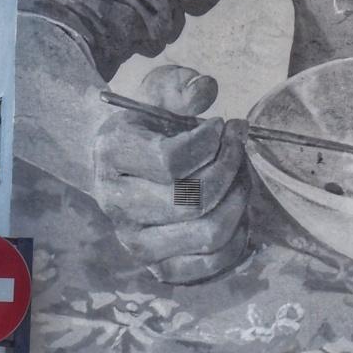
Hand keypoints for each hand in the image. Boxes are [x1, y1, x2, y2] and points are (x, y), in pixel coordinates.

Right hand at [93, 65, 252, 284]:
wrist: (120, 162)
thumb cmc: (147, 124)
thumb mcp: (158, 92)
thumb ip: (180, 85)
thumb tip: (204, 90)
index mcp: (113, 155)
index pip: (171, 161)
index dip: (210, 142)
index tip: (222, 125)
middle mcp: (117, 204)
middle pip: (194, 201)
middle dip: (231, 168)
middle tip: (238, 147)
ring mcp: (136, 242)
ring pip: (208, 234)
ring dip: (238, 200)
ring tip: (239, 175)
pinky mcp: (158, 267)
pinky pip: (210, 265)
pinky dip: (237, 237)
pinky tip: (235, 207)